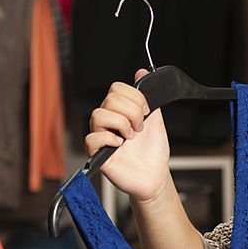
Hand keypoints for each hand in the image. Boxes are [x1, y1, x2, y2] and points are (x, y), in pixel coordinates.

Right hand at [84, 69, 170, 201]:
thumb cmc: (152, 151)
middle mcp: (106, 121)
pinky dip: (110, 140)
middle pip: (110, 99)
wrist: (155, 176)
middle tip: (140, 128)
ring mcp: (100, 136)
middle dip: (132, 112)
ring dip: (122, 125)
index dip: (134, 97)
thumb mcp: (155, 119)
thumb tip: (141, 72)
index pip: (116, 88)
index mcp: (119, 111)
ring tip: (130, 137)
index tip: (146, 111)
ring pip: (98, 115)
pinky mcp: (95, 153)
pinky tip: (120, 146)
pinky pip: (92, 138)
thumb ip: (148, 97)